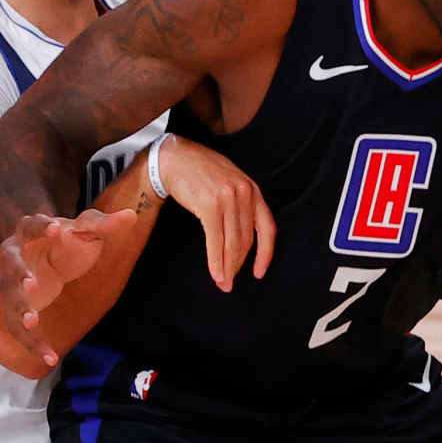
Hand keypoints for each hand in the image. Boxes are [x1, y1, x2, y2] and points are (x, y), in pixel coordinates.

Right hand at [0, 209, 137, 365]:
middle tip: (31, 284)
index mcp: (31, 233)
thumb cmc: (71, 239)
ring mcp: (13, 286)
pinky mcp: (17, 309)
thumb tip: (130, 215)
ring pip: (10, 300)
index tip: (57, 229)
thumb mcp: (90, 230)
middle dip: (19, 275)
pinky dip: (33, 344)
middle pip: (11, 266)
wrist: (61, 256)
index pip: (31, 225)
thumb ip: (107, 225)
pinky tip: (51, 358)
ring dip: (20, 310)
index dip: (42, 227)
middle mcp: (15, 258)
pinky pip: (21, 330)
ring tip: (33, 321)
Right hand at [158, 136, 275, 291]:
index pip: (267, 228)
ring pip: (233, 243)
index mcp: (253, 190)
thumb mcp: (229, 183)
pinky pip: (216, 240)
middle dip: (239, 264)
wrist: (173, 158)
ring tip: (223, 284)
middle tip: (230, 283)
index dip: (266, 254)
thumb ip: (240, 204)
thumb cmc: (200, 172)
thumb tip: (241, 238)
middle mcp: (245, 194)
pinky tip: (215, 274)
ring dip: (228, 267)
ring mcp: (228, 199)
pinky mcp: (210, 205)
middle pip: (247, 239)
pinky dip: (216, 261)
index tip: (259, 272)